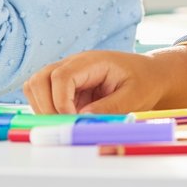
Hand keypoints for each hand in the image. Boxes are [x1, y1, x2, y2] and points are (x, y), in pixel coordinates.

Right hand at [26, 50, 178, 113]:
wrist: (150, 75)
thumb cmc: (145, 82)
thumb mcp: (134, 97)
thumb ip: (109, 107)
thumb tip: (82, 119)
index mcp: (92, 61)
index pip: (61, 76)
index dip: (60, 101)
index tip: (71, 119)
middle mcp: (74, 64)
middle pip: (40, 78)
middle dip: (45, 106)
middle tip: (64, 125)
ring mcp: (68, 74)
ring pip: (36, 86)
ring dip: (42, 107)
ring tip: (65, 122)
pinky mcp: (66, 87)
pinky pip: (44, 96)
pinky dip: (48, 110)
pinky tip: (67, 119)